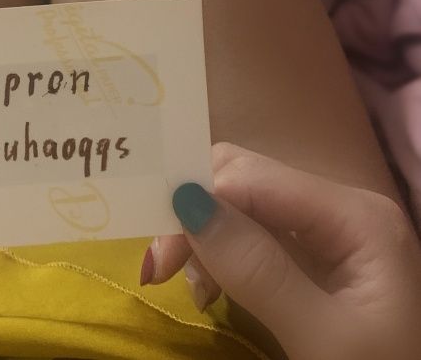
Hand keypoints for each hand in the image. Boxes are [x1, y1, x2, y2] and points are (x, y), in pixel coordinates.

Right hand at [140, 143, 420, 359]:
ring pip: (244, 205)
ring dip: (205, 237)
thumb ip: (258, 269)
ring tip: (194, 289)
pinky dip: (224, 255)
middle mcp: (343, 207)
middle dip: (196, 215)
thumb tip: (186, 203)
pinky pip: (257, 234)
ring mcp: (332, 232)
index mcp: (356, 214)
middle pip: (246, 180)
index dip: (196, 200)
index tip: (158, 256)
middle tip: (163, 269)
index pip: (253, 176)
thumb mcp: (321, 339)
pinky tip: (213, 288)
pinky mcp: (320, 259)